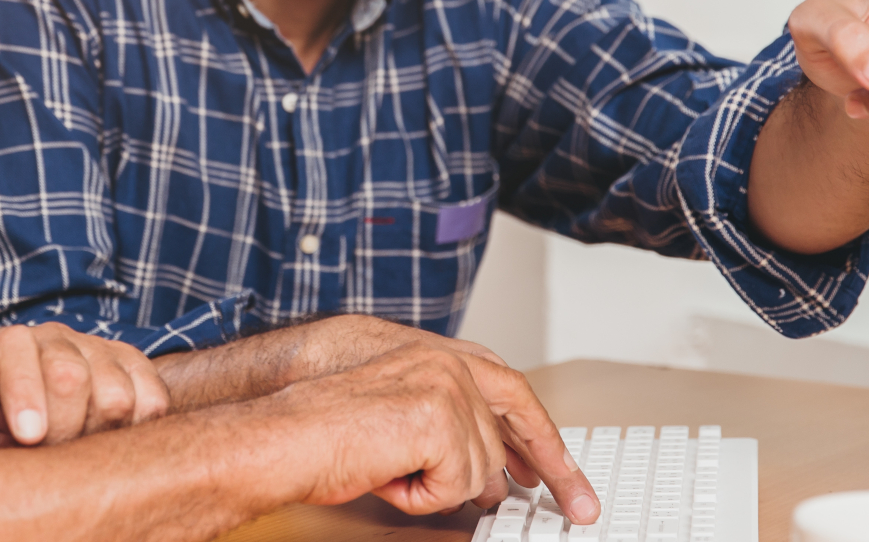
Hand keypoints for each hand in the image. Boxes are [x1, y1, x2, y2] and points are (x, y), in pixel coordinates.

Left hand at [0, 323, 170, 450]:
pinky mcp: (136, 365)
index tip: (28, 438)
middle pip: (70, 377)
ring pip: (114, 393)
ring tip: (74, 450)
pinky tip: (107, 440)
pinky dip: (134, 430)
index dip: (25, 396)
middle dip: (61, 431)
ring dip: (97, 435)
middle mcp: (54, 336)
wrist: (36, 442)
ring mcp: (98, 347)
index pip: (17, 352)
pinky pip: (151, 400)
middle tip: (48, 457)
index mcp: (6, 344)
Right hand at [276, 344, 598, 522]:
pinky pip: (457, 485)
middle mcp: (451, 365)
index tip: (568, 475)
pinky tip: (390, 476)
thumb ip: (450, 432)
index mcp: (441, 358)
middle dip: (555, 474)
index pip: (514, 396)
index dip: (545, 438)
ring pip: (481, 470)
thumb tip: (496, 478)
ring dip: (438, 487)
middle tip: (581, 509)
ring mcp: (449, 389)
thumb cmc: (326, 432)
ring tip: (391, 471)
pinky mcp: (441, 418)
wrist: (287, 434)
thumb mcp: (403, 424)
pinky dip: (422, 496)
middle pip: (513, 434)